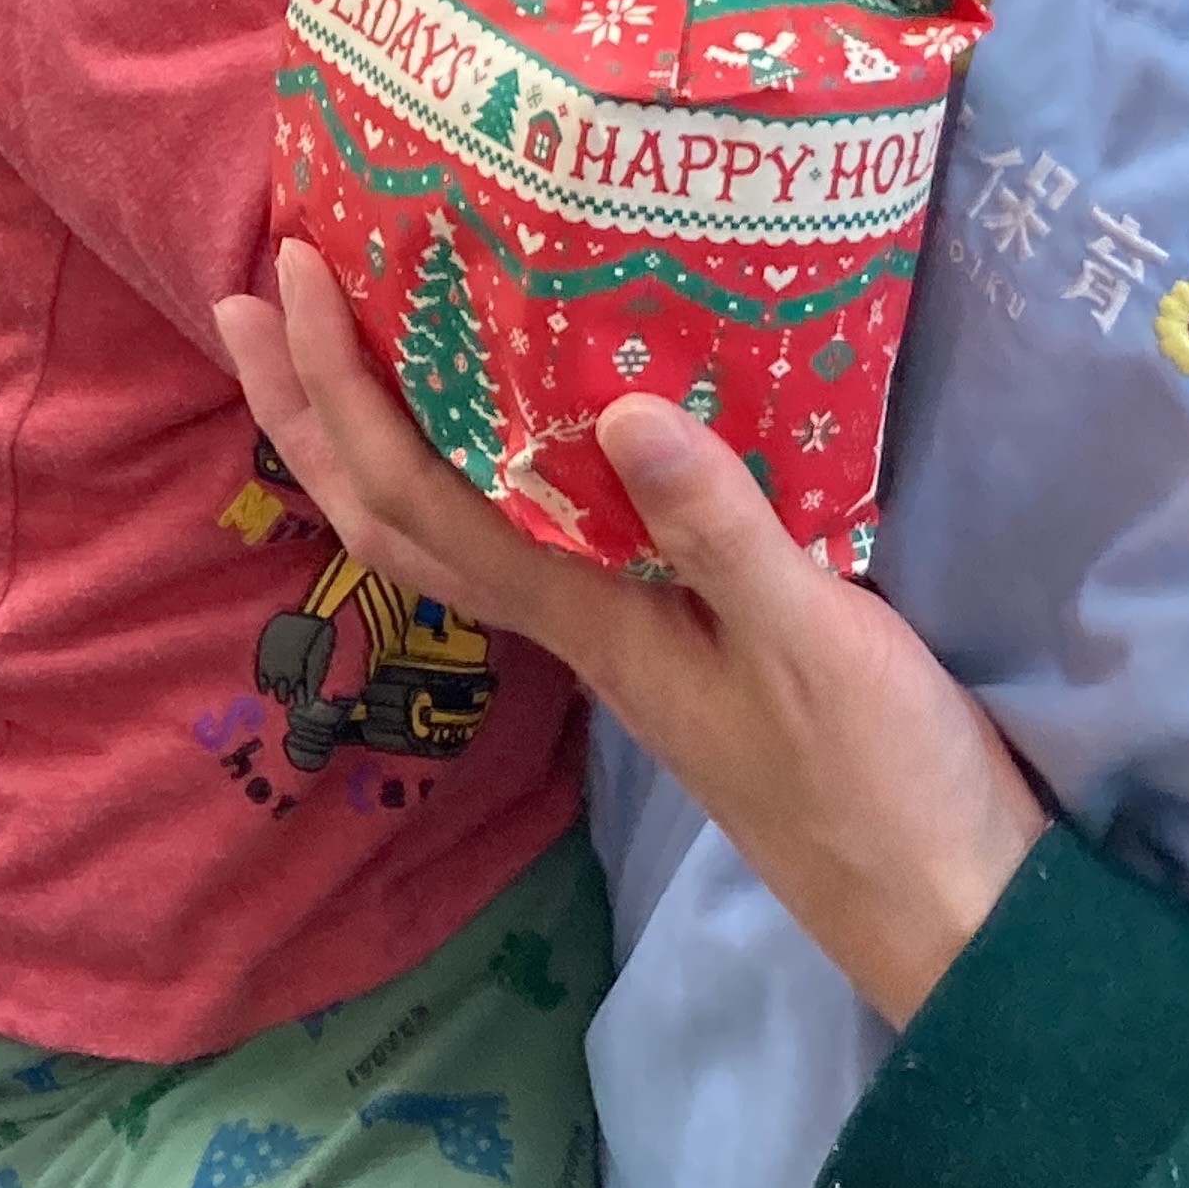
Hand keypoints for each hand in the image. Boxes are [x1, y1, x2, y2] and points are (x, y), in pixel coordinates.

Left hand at [217, 244, 1047, 1026]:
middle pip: (390, 513)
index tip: (287, 275)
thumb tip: (617, 409)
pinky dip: (476, 467)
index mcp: (584, 615)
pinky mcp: (666, 637)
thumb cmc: (885, 781)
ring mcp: (613, 637)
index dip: (339, 387)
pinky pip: (525, 534)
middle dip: (304, 409)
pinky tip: (507, 427)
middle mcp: (570, 624)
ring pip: (444, 528)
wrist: (948, 912)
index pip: (415, 491)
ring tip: (332, 347)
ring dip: (368, 438)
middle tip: (240, 298)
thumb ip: (724, 531)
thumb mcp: (818, 640)